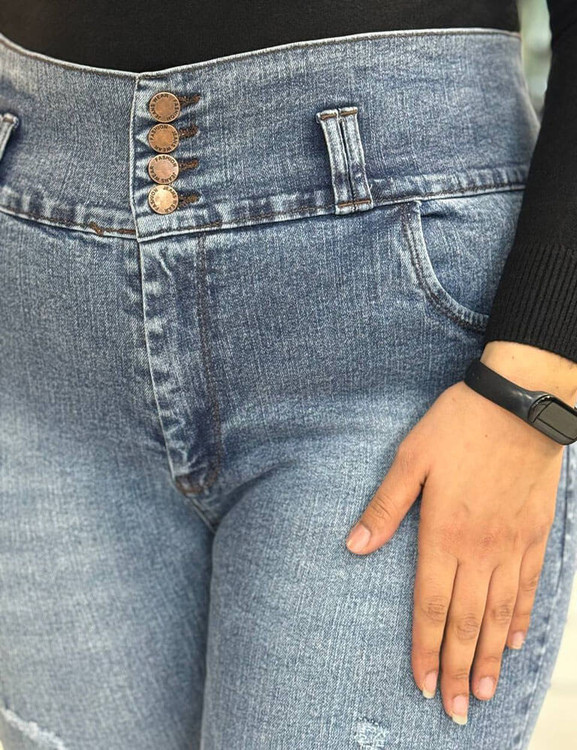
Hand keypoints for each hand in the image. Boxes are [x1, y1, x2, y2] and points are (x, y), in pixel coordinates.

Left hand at [344, 342, 575, 724]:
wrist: (518, 404)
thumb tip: (354, 545)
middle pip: (466, 621)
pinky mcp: (534, 532)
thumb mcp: (409, 459)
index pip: (430, 605)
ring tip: (483, 692)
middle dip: (457, 669)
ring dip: (488, 656)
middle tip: (454, 709)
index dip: (425, 648)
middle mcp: (479, 549)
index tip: (422, 683)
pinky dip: (521, 618)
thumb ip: (385, 507)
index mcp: (443, 533)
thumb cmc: (457, 426)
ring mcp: (511, 544)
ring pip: (499, 613)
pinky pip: (528, 586)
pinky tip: (514, 641)